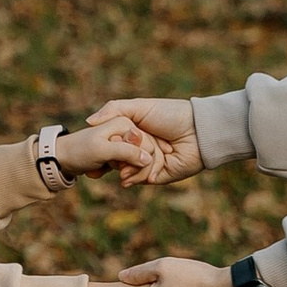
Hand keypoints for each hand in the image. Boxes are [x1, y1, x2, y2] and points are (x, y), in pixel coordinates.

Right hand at [52, 111, 175, 187]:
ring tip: (123, 168)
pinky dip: (137, 177)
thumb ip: (114, 110)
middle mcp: (142, 148)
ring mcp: (150, 163)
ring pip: (130, 170)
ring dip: (126, 169)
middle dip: (115, 159)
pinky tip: (131, 177)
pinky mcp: (159, 175)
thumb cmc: (171, 115)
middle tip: (112, 158)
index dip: (108, 145)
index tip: (103, 143)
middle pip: (120, 158)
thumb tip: (89, 121)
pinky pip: (143, 179)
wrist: (198, 131)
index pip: (114, 142)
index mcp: (136, 133)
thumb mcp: (140, 107)